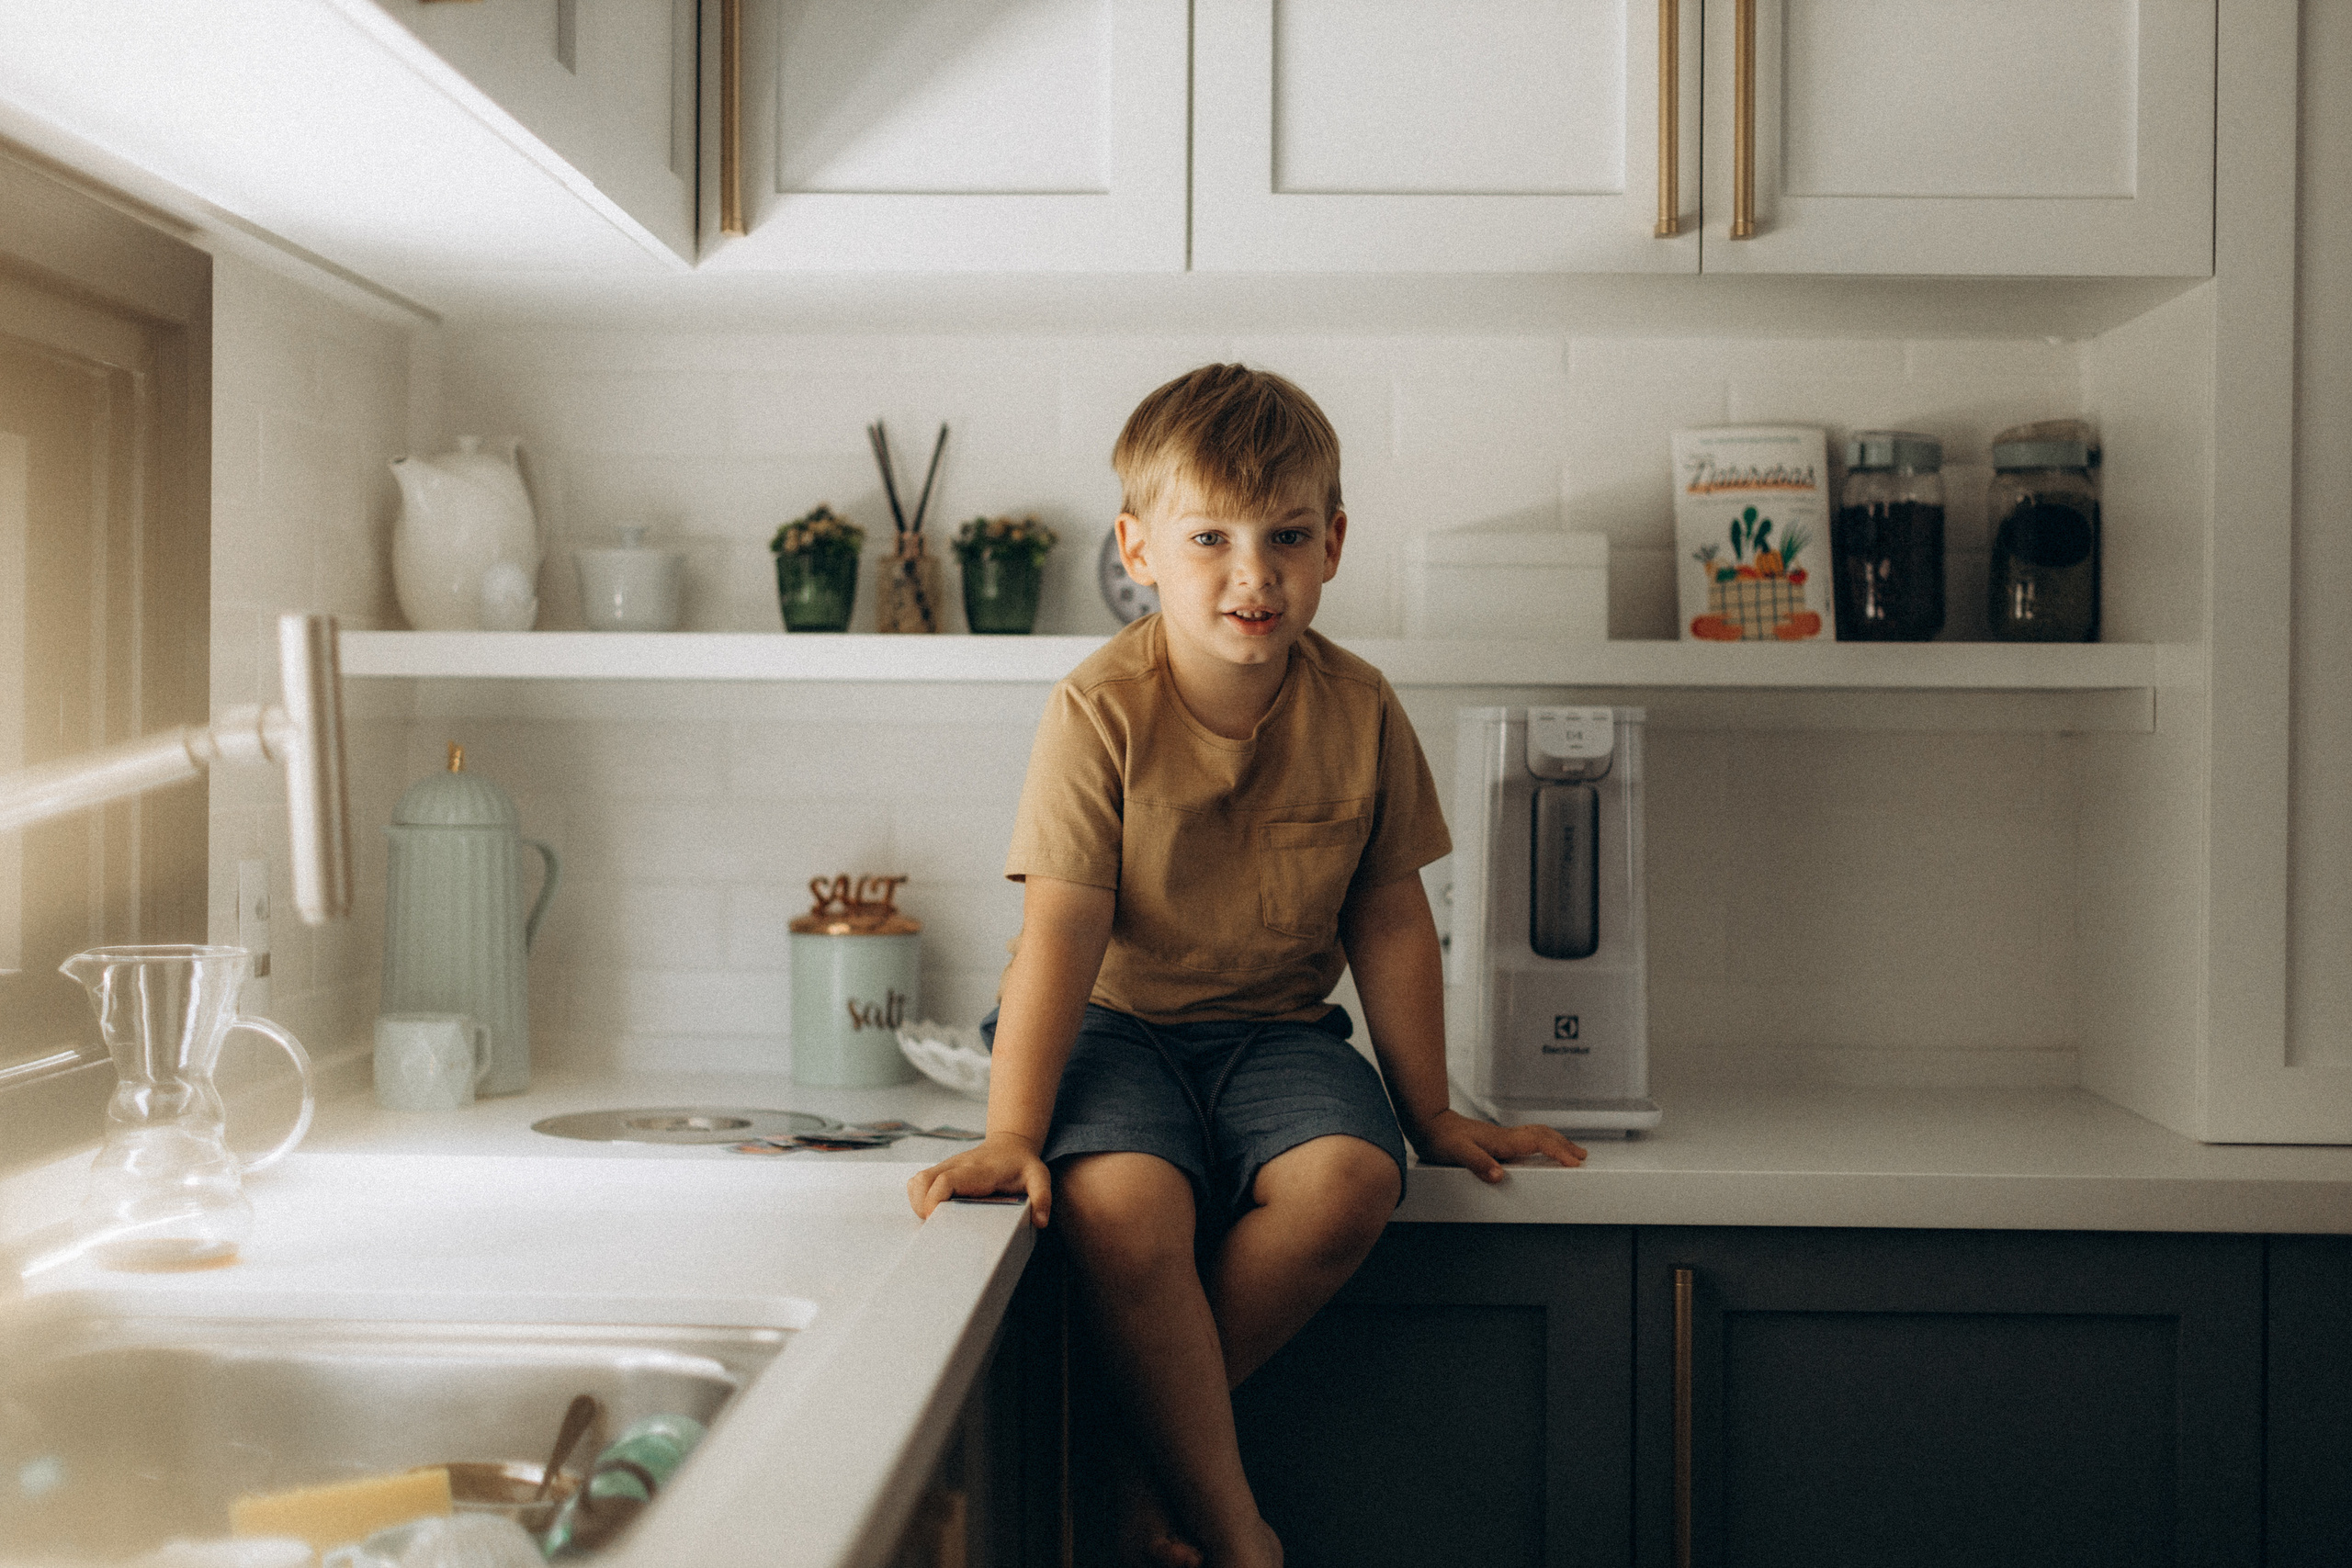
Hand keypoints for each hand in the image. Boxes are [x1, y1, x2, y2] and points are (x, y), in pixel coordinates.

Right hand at [907, 1133, 1052, 1226]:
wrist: (1011, 1144)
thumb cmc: (1023, 1164)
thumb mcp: (1039, 1177)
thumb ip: (1042, 1197)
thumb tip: (1039, 1222)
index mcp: (978, 1169)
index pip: (947, 1180)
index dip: (935, 1200)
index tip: (937, 1219)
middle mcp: (957, 1165)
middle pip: (923, 1180)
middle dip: (921, 1206)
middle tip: (937, 1225)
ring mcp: (946, 1167)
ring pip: (917, 1181)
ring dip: (917, 1203)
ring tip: (935, 1220)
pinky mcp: (941, 1171)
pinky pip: (919, 1183)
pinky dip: (918, 1198)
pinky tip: (936, 1211)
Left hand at [1410, 1109, 1585, 1181]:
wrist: (1429, 1124)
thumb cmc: (1441, 1140)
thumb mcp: (1457, 1154)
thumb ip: (1478, 1164)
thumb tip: (1500, 1175)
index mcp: (1502, 1141)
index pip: (1538, 1143)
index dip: (1558, 1151)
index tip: (1574, 1162)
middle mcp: (1506, 1137)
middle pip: (1543, 1135)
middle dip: (1565, 1145)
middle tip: (1582, 1156)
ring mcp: (1502, 1137)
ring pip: (1537, 1134)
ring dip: (1556, 1141)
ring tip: (1570, 1151)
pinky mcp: (1496, 1140)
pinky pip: (1527, 1138)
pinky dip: (1542, 1142)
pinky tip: (1540, 1149)